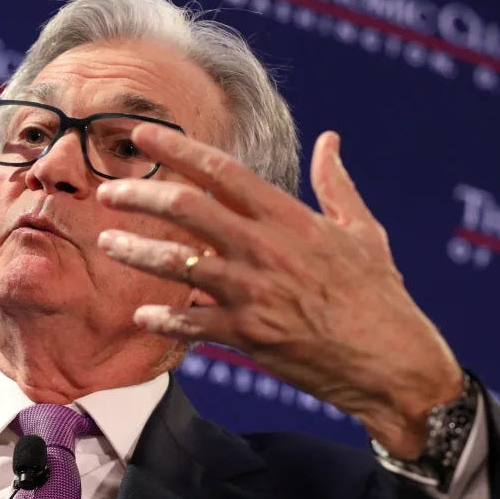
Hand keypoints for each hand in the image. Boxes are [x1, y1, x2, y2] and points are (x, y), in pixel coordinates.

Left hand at [96, 125, 461, 457]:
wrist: (393, 365)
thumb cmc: (380, 296)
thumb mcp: (362, 232)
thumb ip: (336, 184)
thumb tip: (330, 139)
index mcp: (290, 218)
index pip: (222, 170)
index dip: (177, 148)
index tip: (143, 134)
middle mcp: (265, 248)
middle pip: (186, 209)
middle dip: (140, 195)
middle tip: (108, 192)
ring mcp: (253, 292)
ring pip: (177, 263)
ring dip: (136, 251)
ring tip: (106, 243)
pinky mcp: (248, 334)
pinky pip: (191, 323)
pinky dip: (163, 319)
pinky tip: (142, 315)